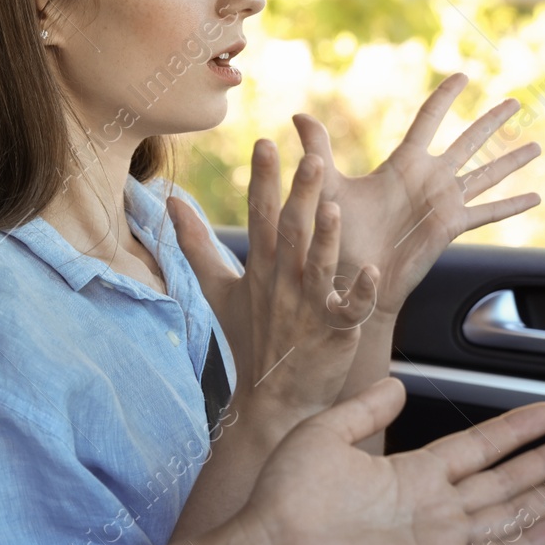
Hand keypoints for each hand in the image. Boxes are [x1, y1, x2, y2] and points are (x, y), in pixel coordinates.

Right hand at [169, 143, 377, 426]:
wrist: (271, 400)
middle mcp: (283, 282)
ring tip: (334, 207)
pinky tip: (373, 273)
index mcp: (260, 267)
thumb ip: (195, 243)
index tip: (266, 143)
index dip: (263, 180)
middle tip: (313, 158)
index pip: (259, 216)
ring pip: (319, 267)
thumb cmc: (249, 339)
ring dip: (327, 238)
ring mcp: (308, 308)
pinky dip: (361, 293)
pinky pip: (349, 310)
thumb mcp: (218, 289)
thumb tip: (171, 202)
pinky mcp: (334, 333)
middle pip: (292, 233)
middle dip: (301, 195)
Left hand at [242, 379, 544, 544]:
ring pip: (512, 511)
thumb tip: (394, 386)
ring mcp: (439, 537)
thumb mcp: (327, 432)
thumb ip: (365, 409)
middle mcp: (431, 506)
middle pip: (505, 479)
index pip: (475, 448)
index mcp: (407, 475)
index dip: (513, 431)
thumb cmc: (284, 500)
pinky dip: (534, 538)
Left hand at [291, 73, 540, 322]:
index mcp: (403, 163)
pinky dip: (512, 205)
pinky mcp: (451, 226)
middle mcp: (429, 178)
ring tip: (538, 146)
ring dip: (512, 160)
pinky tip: (536, 197)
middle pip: (468, 140)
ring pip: (486, 173)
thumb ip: (318, 148)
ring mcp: (444, 202)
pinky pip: (488, 212)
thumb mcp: (328, 184)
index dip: (446, 97)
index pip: (429, 120)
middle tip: (516, 101)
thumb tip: (298, 116)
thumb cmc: (336, 233)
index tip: (463, 76)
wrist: (349, 275)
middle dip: (491, 121)